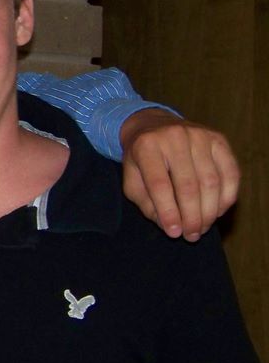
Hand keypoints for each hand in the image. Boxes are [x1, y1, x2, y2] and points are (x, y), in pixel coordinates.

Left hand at [120, 109, 239, 239]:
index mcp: (146, 146)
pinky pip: (230, 174)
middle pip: (188, 186)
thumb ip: (146, 203)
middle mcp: (174, 137)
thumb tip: (170, 225)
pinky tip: (216, 212)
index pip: (160, 185)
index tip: (174, 233)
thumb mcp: (132, 179)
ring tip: (202, 228)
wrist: (153, 126)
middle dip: (192, 217)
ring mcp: (199, 135)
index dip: (168, 212)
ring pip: (211, 182)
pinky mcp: (218, 139)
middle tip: (191, 236)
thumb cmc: (141, 160)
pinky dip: (226, 198)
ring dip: (209, 212)